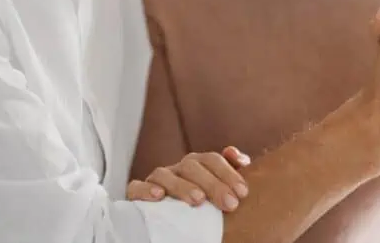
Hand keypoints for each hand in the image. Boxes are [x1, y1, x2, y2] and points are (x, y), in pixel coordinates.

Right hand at [126, 146, 250, 211]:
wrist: (168, 219)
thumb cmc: (201, 204)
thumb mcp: (219, 189)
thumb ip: (231, 171)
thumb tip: (242, 160)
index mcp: (197, 165)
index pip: (212, 159)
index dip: (228, 173)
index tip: (242, 192)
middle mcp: (177, 169)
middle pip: (192, 165)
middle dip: (213, 184)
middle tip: (230, 204)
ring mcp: (157, 179)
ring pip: (165, 173)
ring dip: (182, 186)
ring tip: (198, 200)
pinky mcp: (137, 192)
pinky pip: (136, 186)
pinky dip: (146, 189)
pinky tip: (159, 197)